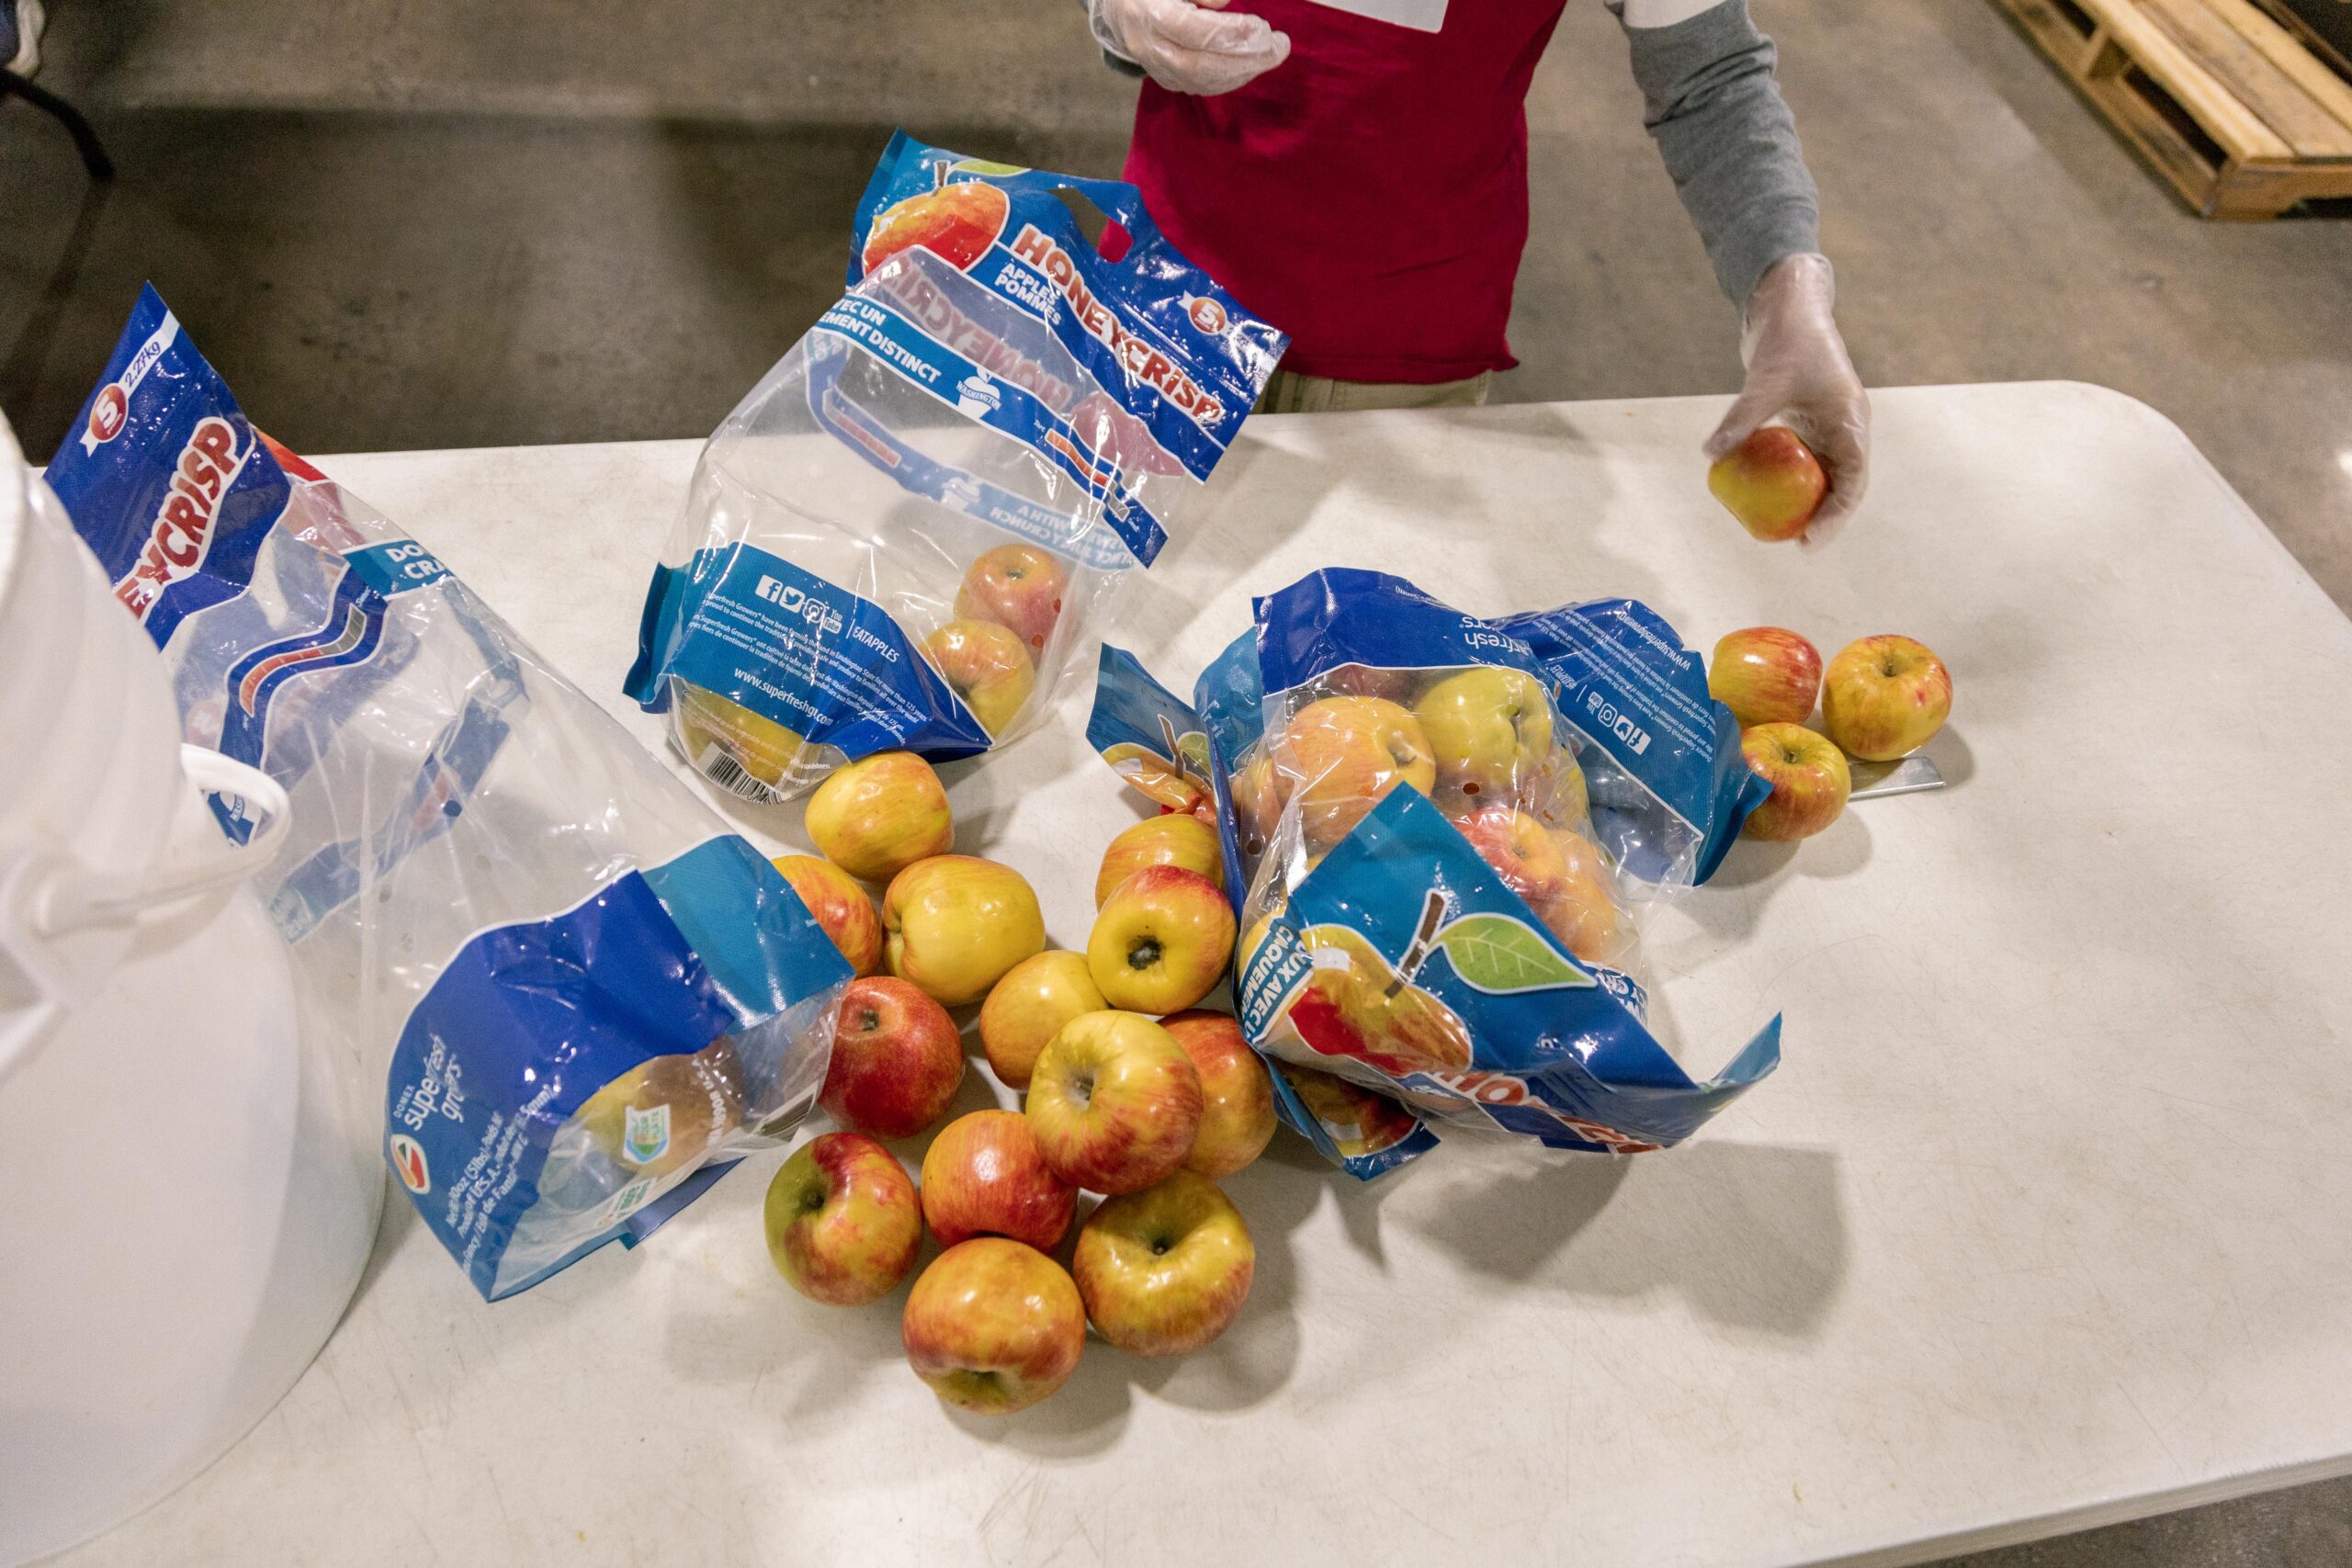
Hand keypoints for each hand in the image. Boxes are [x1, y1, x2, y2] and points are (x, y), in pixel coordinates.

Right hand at [1089, 0, 1291, 95]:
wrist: (1119, 4)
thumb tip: (1225, 1)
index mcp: (1150, 13)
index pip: (1193, 31)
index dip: (1230, 32)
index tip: (1261, 27)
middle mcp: (1148, 44)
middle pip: (1200, 63)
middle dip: (1245, 58)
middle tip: (1279, 47)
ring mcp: (1154, 64)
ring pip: (1200, 80)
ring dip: (1242, 71)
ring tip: (1270, 55)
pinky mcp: (1163, 76)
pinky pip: (1197, 86)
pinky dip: (1228, 80)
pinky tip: (1249, 67)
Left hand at [1704, 253, 1869, 548]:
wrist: (1788, 305)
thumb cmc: (1786, 339)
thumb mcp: (1764, 382)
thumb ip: (1740, 419)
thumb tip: (1709, 455)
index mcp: (1850, 420)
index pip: (1853, 479)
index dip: (1836, 515)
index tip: (1810, 539)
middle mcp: (1844, 426)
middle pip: (1842, 483)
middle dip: (1824, 518)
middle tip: (1797, 544)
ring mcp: (1827, 423)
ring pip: (1824, 474)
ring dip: (1809, 502)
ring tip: (1784, 530)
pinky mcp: (1807, 419)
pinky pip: (1803, 459)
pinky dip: (1789, 479)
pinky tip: (1764, 497)